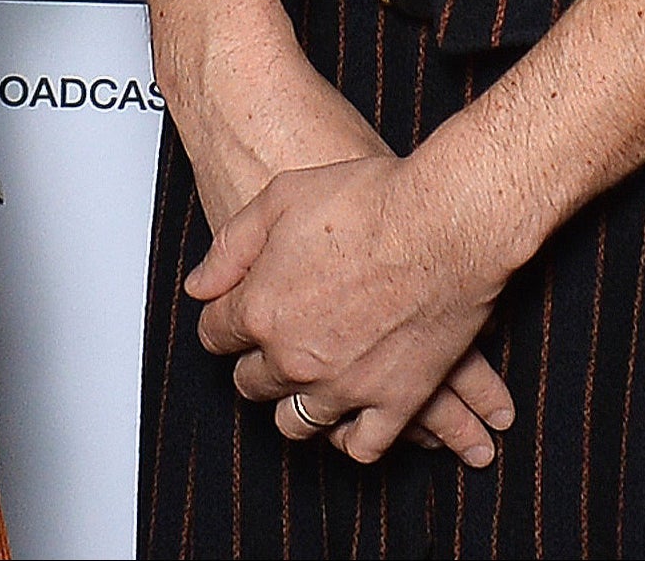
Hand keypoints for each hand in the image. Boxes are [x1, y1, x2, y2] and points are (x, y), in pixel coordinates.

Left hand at [167, 2, 511, 465]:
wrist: (446, 221)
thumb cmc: (369, 199)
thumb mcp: (282, 197)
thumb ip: (232, 246)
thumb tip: (198, 285)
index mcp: (260, 310)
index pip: (215, 334)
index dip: (223, 320)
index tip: (235, 314)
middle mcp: (293, 358)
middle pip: (252, 382)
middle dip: (255, 362)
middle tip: (274, 343)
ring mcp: (344, 387)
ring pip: (296, 423)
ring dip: (294, 403)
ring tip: (307, 381)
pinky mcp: (395, 401)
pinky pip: (361, 446)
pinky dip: (350, 438)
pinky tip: (350, 418)